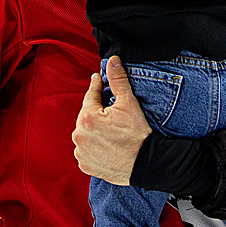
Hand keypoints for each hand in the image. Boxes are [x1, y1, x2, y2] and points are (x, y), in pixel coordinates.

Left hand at [72, 56, 151, 185]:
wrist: (146, 164)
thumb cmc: (137, 133)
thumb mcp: (129, 102)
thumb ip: (118, 80)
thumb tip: (112, 61)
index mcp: (87, 117)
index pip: (90, 95)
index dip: (97, 86)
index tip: (98, 80)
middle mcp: (79, 135)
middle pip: (86, 116)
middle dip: (97, 112)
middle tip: (111, 113)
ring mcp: (81, 152)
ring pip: (85, 133)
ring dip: (94, 130)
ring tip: (110, 132)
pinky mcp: (85, 165)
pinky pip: (86, 151)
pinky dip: (94, 146)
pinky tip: (107, 145)